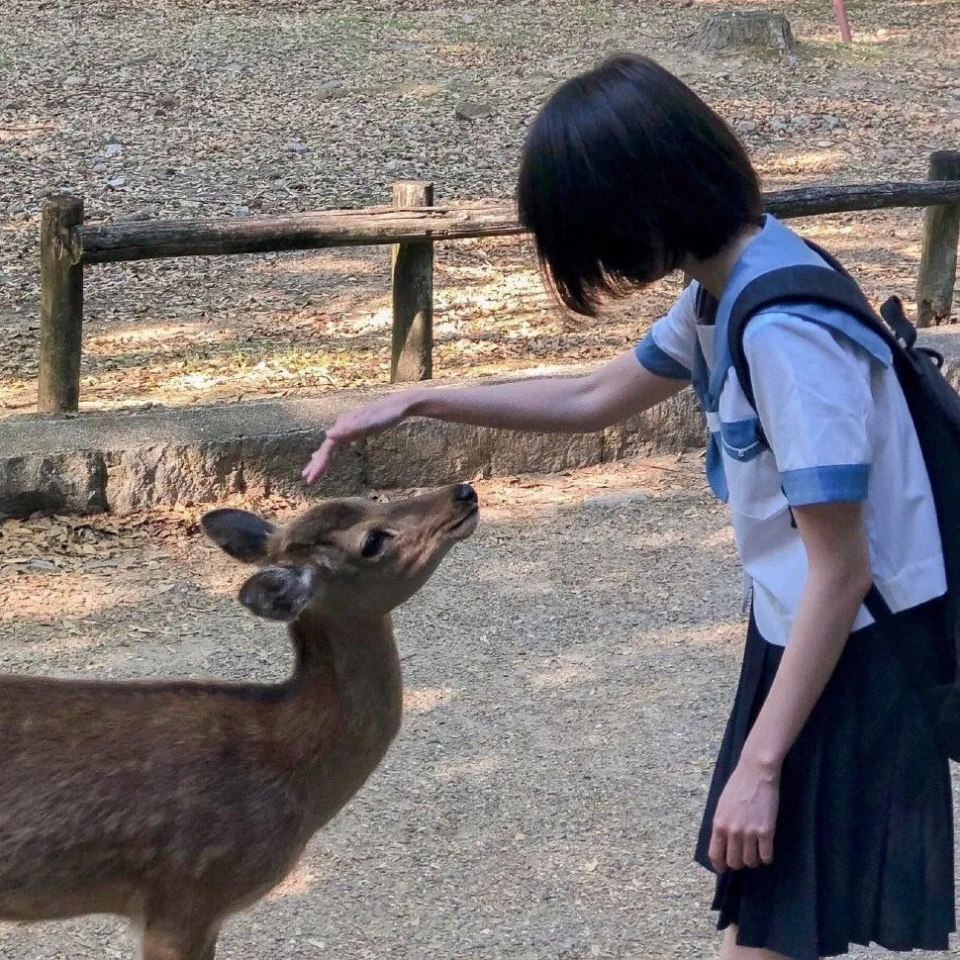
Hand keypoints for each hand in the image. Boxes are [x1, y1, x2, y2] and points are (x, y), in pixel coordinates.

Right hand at [302, 395, 413, 484]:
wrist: (400, 405)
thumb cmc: (387, 416)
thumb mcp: (369, 424)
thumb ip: (349, 430)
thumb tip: (327, 435)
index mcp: (343, 426)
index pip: (327, 449)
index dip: (318, 465)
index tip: (310, 481)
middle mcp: (342, 425)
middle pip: (326, 447)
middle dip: (317, 464)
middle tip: (307, 480)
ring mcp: (348, 425)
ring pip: (331, 444)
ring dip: (321, 458)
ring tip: (312, 469)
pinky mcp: (356, 426)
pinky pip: (339, 440)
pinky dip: (332, 448)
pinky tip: (332, 449)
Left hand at [708, 756, 779, 871]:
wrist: (756, 773)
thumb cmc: (737, 785)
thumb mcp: (721, 805)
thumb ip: (721, 824)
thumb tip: (723, 843)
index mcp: (718, 824)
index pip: (715, 855)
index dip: (719, 866)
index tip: (723, 869)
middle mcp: (732, 831)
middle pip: (734, 862)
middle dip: (738, 863)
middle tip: (743, 856)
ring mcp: (749, 833)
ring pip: (750, 862)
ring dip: (753, 860)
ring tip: (755, 852)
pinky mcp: (766, 831)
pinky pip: (766, 856)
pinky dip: (766, 857)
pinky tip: (766, 850)